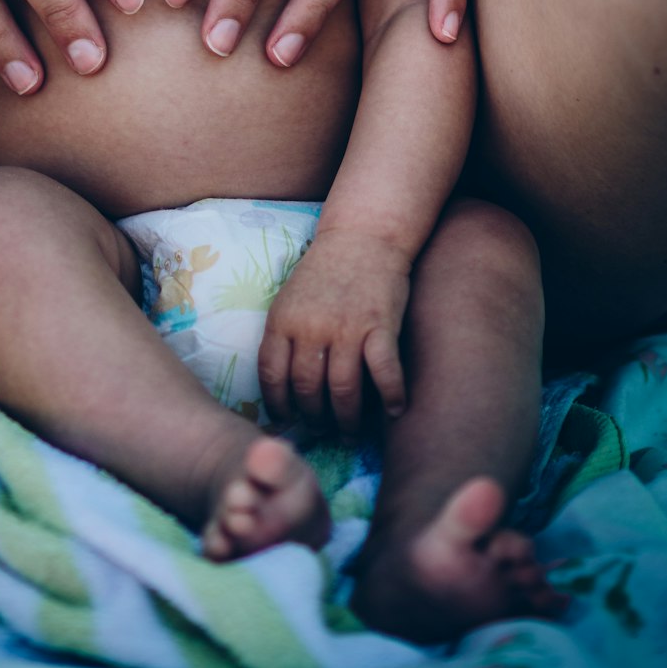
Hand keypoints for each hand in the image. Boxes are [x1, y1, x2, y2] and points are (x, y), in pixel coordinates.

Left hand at [258, 230, 410, 434]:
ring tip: (350, 431)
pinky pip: (384, 373)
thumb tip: (282, 383)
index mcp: (283, 319)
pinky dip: (391, 397)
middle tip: (322, 430)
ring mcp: (346, 327)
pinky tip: (395, 411)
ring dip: (348, 419)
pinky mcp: (380, 326)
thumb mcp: (289, 298)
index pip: (271, 375)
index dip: (278, 404)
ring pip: (343, 390)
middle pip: (307, 389)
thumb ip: (285, 335)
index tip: (287, 419)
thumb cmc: (324, 270)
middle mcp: (311, 327)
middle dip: (314, 418)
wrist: (362, 236)